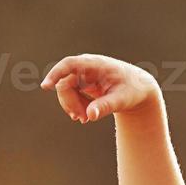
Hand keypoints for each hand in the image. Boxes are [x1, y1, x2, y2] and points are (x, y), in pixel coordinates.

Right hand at [39, 54, 160, 123]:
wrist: (139, 89)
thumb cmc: (132, 90)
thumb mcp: (122, 100)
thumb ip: (106, 106)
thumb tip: (90, 116)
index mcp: (96, 64)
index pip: (70, 64)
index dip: (56, 74)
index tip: (46, 86)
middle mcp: (86, 67)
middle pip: (65, 83)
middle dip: (70, 102)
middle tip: (81, 119)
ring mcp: (83, 75)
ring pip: (65, 90)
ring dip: (72, 106)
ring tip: (85, 120)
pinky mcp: (83, 83)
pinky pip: (71, 94)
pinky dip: (76, 106)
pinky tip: (86, 116)